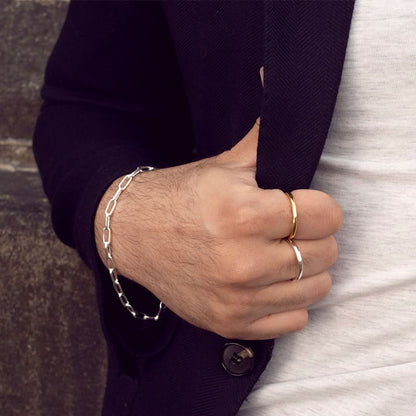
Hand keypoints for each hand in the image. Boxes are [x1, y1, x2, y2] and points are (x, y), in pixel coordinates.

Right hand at [95, 120, 341, 339]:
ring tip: (283, 254)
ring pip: (315, 288)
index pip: (325, 216)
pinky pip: (294, 319)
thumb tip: (274, 78)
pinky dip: (290, 301)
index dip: (321, 207)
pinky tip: (271, 282)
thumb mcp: (224, 164)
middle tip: (293, 229)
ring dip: (306, 268)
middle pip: (325, 253)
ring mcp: (236, 298)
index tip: (305, 205)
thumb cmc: (180, 197)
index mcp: (242, 214)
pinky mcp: (230, 323)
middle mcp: (241, 262)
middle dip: (316, 237)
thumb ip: (263, 136)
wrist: (133, 234)